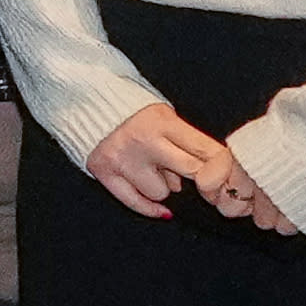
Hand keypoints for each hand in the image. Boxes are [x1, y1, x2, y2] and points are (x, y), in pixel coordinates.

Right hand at [79, 101, 264, 225]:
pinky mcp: (104, 172)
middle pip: (190, 172)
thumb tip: (198, 175)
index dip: (221, 167)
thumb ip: (182, 140)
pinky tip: (160, 209)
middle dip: (197, 177)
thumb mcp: (163, 113)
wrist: (83, 97)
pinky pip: (134, 202)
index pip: (205, 150)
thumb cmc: (130, 107)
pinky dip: (149, 207)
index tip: (223, 176)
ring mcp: (123, 159)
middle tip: (195, 178)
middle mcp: (144, 141)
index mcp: (162, 121)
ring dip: (163, 187)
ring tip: (153, 171)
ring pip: (162, 192)